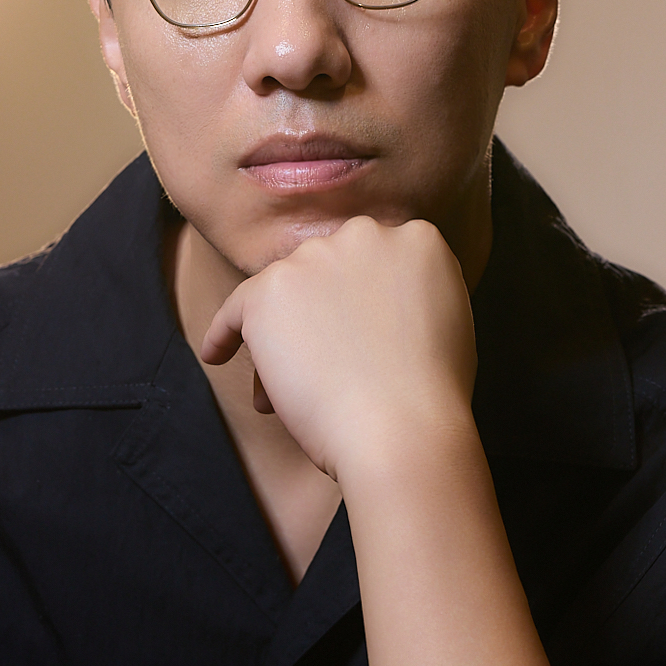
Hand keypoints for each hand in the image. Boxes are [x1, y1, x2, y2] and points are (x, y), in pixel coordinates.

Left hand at [198, 216, 477, 485]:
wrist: (401, 431)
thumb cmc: (429, 397)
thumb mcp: (447, 322)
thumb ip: (410, 294)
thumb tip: (370, 304)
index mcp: (418, 240)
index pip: (372, 262)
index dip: (356, 299)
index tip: (351, 331)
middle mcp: (366, 235)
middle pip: (325, 272)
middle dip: (317, 315)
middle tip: (320, 363)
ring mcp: (315, 258)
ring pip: (284, 295)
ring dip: (279, 337)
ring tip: (286, 387)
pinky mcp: (270, 289)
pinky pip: (236, 309)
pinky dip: (224, 334)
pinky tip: (218, 354)